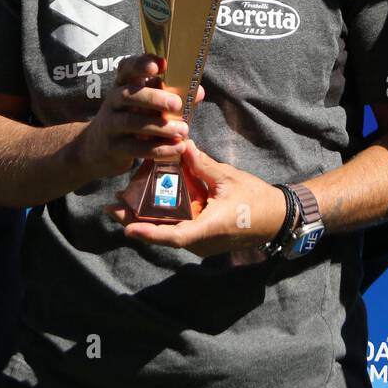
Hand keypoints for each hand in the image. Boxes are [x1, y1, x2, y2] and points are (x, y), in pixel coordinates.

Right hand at [75, 54, 203, 181]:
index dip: (140, 64)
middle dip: (154, 98)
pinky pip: (136, 148)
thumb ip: (171, 98)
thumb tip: (198, 92)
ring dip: (161, 127)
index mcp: (122, 85)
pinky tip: (177, 148)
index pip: (126, 68)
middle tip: (177, 104)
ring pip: (132, 122)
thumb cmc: (130, 120)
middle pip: (129, 95)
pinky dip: (159, 149)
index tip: (159, 65)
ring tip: (183, 130)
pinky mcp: (113, 148)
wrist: (96, 149)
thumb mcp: (145, 106)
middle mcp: (113, 101)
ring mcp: (110, 125)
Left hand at [107, 140, 288, 258]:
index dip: (149, 233)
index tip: (126, 228)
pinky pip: (178, 230)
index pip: (174, 236)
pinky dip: (162, 219)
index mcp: (209, 228)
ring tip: (122, 205)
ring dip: (146, 221)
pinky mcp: (203, 239)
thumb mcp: (228, 178)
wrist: (276, 218)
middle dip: (135, 223)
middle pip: (163, 236)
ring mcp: (202, 243)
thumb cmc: (255, 199)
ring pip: (168, 234)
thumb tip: (181, 143)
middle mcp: (202, 242)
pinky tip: (148, 204)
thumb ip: (202, 164)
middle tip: (111, 209)